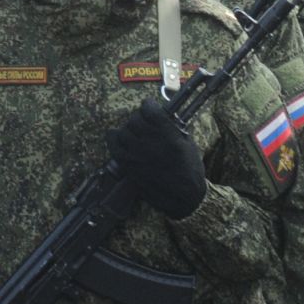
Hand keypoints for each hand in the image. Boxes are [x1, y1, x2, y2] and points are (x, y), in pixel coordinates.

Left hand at [107, 97, 207, 218]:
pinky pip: (114, 146)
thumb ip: (172, 128)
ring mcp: (137, 155)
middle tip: (145, 123)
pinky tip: (120, 139)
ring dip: (128, 129)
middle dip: (139, 118)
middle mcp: (150, 142)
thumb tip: (160, 116)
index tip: (151, 108)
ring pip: (123, 131)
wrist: (184, 197)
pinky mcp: (128, 166)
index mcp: (167, 134)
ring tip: (135, 133)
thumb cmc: (190, 170)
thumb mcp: (188, 143)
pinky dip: (114, 139)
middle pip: (134, 119)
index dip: (149, 106)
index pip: (148, 108)